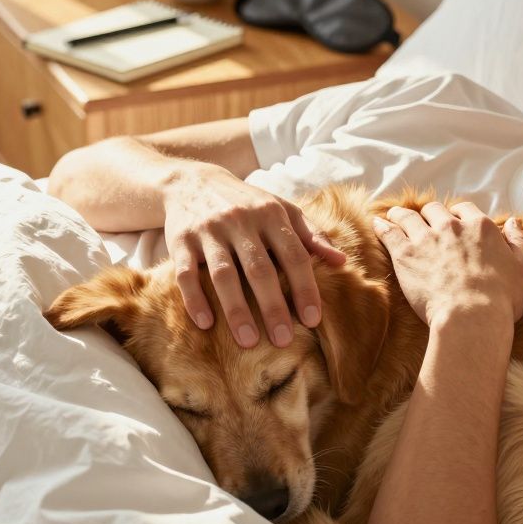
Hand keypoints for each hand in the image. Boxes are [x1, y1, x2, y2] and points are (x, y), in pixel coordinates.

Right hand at [164, 166, 346, 347]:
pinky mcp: (180, 240)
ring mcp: (209, 231)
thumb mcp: (281, 210)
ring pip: (223, 275)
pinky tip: (206, 324)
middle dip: (273, 307)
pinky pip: (186, 274)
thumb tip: (342, 263)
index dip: (305, 288)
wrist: (192, 182)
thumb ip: (311, 236)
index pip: (294, 255)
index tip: (313, 319)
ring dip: (236, 310)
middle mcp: (240, 221)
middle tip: (283, 340)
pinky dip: (195, 299)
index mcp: (271, 214)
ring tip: (249, 342)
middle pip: (260, 269)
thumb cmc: (247, 203)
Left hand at [372, 202, 522, 329]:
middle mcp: (452, 226)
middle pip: (435, 209)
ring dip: (402, 215)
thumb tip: (514, 223)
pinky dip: (382, 226)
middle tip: (424, 222)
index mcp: (480, 227)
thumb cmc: (501, 299)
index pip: (465, 209)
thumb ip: (519, 243)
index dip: (458, 215)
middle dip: (430, 214)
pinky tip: (377, 223)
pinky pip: (389, 232)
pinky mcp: (405, 253)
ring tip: (395, 216)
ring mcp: (426, 238)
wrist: (471, 316)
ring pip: (409, 216)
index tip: (454, 222)